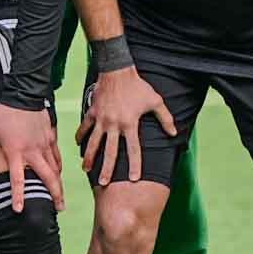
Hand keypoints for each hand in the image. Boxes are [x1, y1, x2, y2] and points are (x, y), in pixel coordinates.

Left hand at [0, 103, 62, 210]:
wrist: (23, 93)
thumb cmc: (4, 112)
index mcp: (16, 151)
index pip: (18, 179)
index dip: (18, 195)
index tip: (20, 210)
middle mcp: (33, 151)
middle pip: (47, 177)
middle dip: (55, 194)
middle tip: (58, 209)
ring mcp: (44, 145)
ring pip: (55, 169)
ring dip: (59, 184)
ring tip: (60, 198)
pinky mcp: (50, 137)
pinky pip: (56, 156)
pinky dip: (58, 168)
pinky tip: (58, 175)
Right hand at [76, 67, 174, 184]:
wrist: (117, 70)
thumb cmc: (138, 86)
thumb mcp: (155, 101)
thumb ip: (165, 118)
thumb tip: (174, 133)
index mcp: (130, 124)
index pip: (133, 149)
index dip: (134, 165)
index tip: (133, 179)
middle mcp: (114, 124)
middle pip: (110, 151)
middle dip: (106, 168)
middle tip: (103, 183)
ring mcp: (101, 119)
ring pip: (93, 142)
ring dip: (89, 156)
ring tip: (85, 168)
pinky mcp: (93, 112)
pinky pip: (85, 126)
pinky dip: (80, 135)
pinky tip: (78, 144)